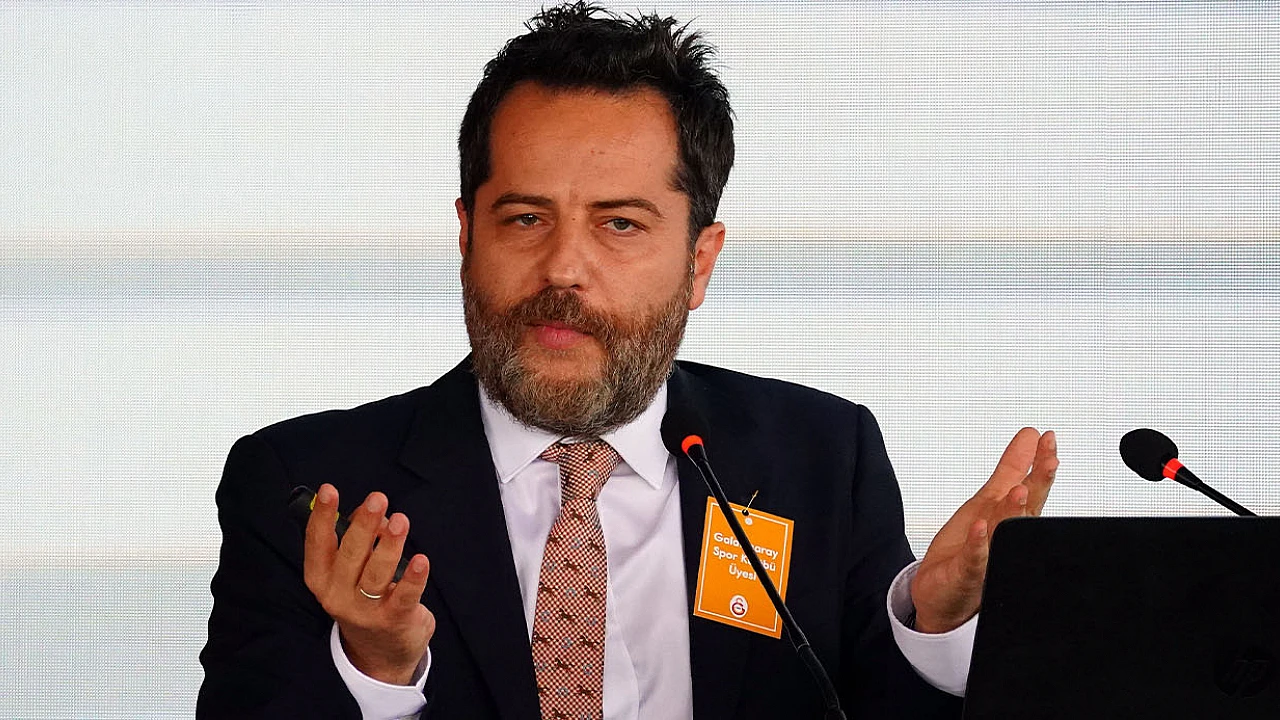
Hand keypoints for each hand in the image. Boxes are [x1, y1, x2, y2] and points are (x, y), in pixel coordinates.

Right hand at [304, 483, 434, 684]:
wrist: (380, 653)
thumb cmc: (365, 598)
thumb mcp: (352, 572)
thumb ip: (361, 540)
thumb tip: (376, 513)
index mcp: (321, 579)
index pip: (317, 544)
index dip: (322, 517)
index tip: (329, 490)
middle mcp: (337, 596)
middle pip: (350, 555)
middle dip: (364, 525)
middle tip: (378, 499)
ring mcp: (364, 611)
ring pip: (377, 573)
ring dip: (390, 545)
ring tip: (400, 521)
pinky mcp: (393, 621)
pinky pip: (404, 596)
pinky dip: (413, 578)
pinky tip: (422, 561)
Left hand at [910, 428, 1057, 633]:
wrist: (944, 596)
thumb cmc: (969, 547)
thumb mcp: (989, 499)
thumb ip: (1011, 469)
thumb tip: (1028, 436)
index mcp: (1011, 517)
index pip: (1032, 487)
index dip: (1040, 463)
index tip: (1049, 438)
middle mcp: (1005, 536)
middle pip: (1027, 509)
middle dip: (1039, 485)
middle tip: (1050, 461)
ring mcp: (988, 556)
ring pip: (1004, 532)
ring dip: (1013, 511)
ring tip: (1020, 489)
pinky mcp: (967, 574)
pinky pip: (975, 559)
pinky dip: (979, 544)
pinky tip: (981, 528)